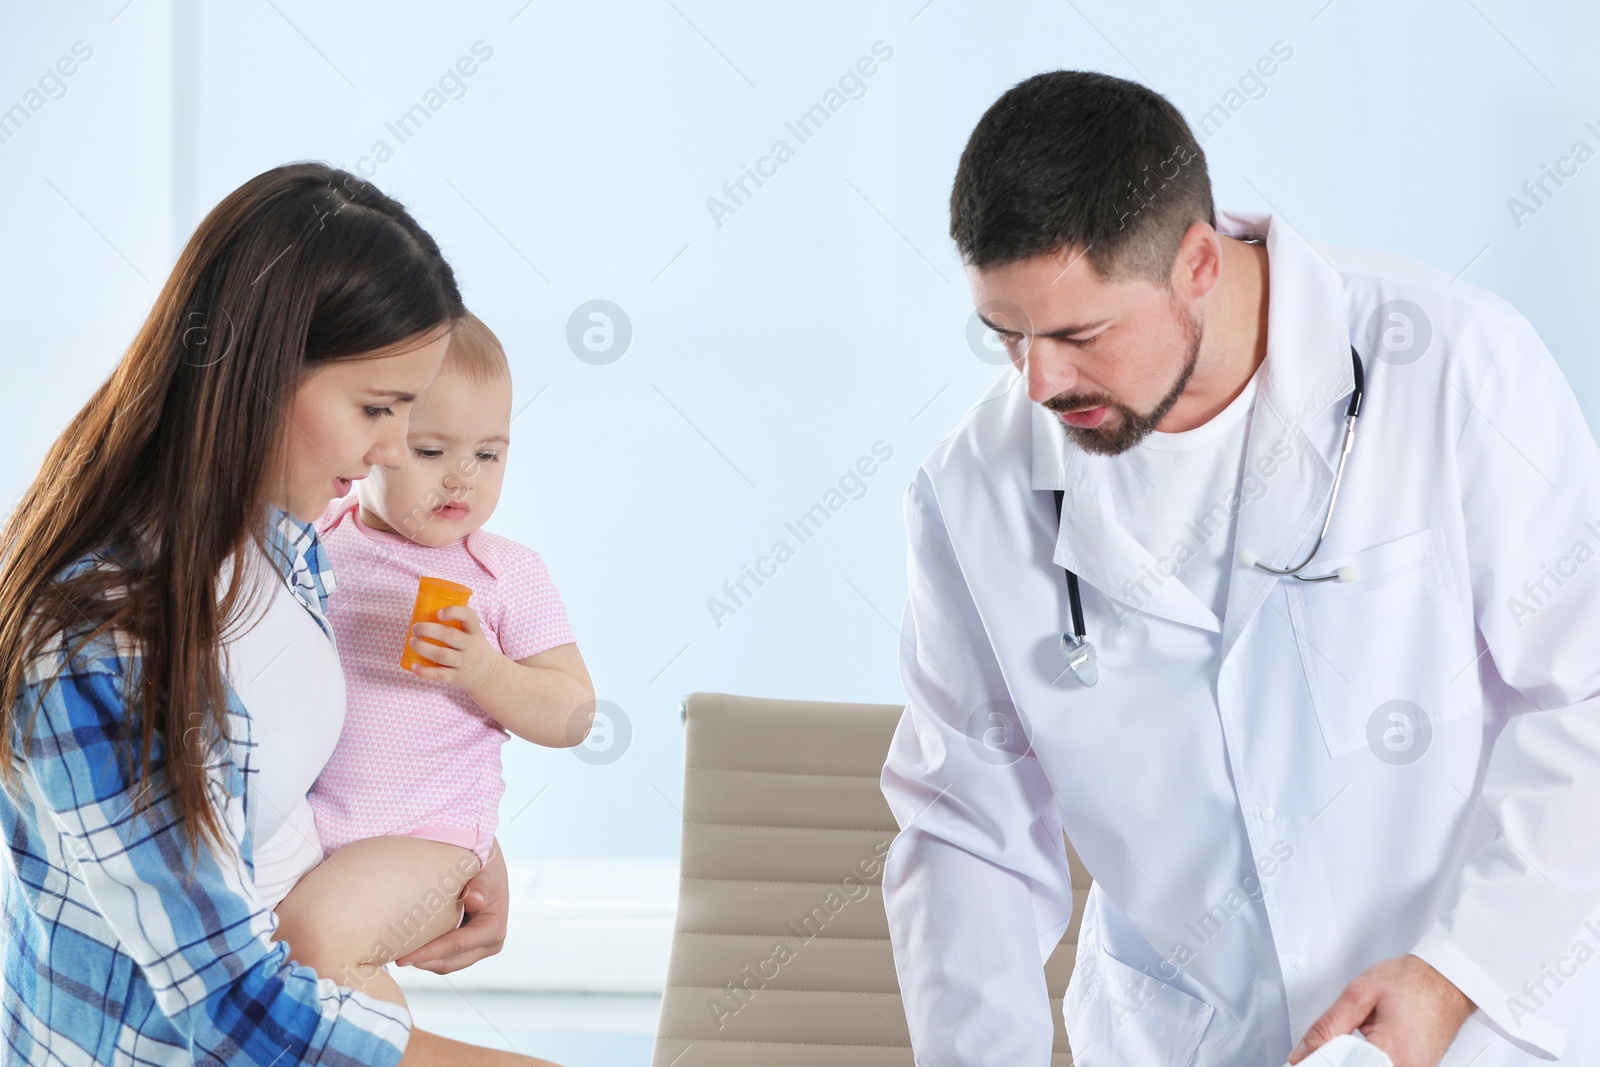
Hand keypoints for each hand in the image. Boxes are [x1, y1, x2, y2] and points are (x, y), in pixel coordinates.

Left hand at [394, 839, 508, 973]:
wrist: (488, 863)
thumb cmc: (485, 866)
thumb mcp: (484, 870)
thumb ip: (480, 885)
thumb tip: (476, 902)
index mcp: (494, 928)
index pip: (457, 945)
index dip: (429, 952)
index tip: (403, 957)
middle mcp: (489, 943)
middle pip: (449, 962)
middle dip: (421, 961)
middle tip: (391, 957)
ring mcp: (478, 948)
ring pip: (444, 964)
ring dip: (421, 960)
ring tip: (395, 952)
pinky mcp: (466, 948)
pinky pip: (443, 958)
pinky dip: (426, 954)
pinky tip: (407, 945)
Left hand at [408, 604, 502, 693]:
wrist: (488, 673)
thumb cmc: (473, 648)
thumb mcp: (473, 634)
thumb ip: (457, 625)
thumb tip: (425, 613)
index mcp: (475, 632)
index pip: (469, 617)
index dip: (453, 612)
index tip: (438, 613)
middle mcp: (472, 646)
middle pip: (449, 635)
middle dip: (428, 630)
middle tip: (415, 628)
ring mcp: (465, 663)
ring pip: (441, 655)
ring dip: (422, 647)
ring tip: (412, 642)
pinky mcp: (458, 677)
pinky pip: (439, 675)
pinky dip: (424, 671)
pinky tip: (414, 667)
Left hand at [1288, 954, 1474, 1066]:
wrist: (1447, 980)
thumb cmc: (1413, 981)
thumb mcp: (1358, 994)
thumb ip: (1327, 1026)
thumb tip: (1302, 1053)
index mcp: (1391, 1051)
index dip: (1321, 1062)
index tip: (1305, 1059)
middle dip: (1337, 1061)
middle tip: (1332, 1044)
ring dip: (1354, 1060)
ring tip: (1358, 1038)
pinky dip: (1370, 1060)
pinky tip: (1368, 1048)